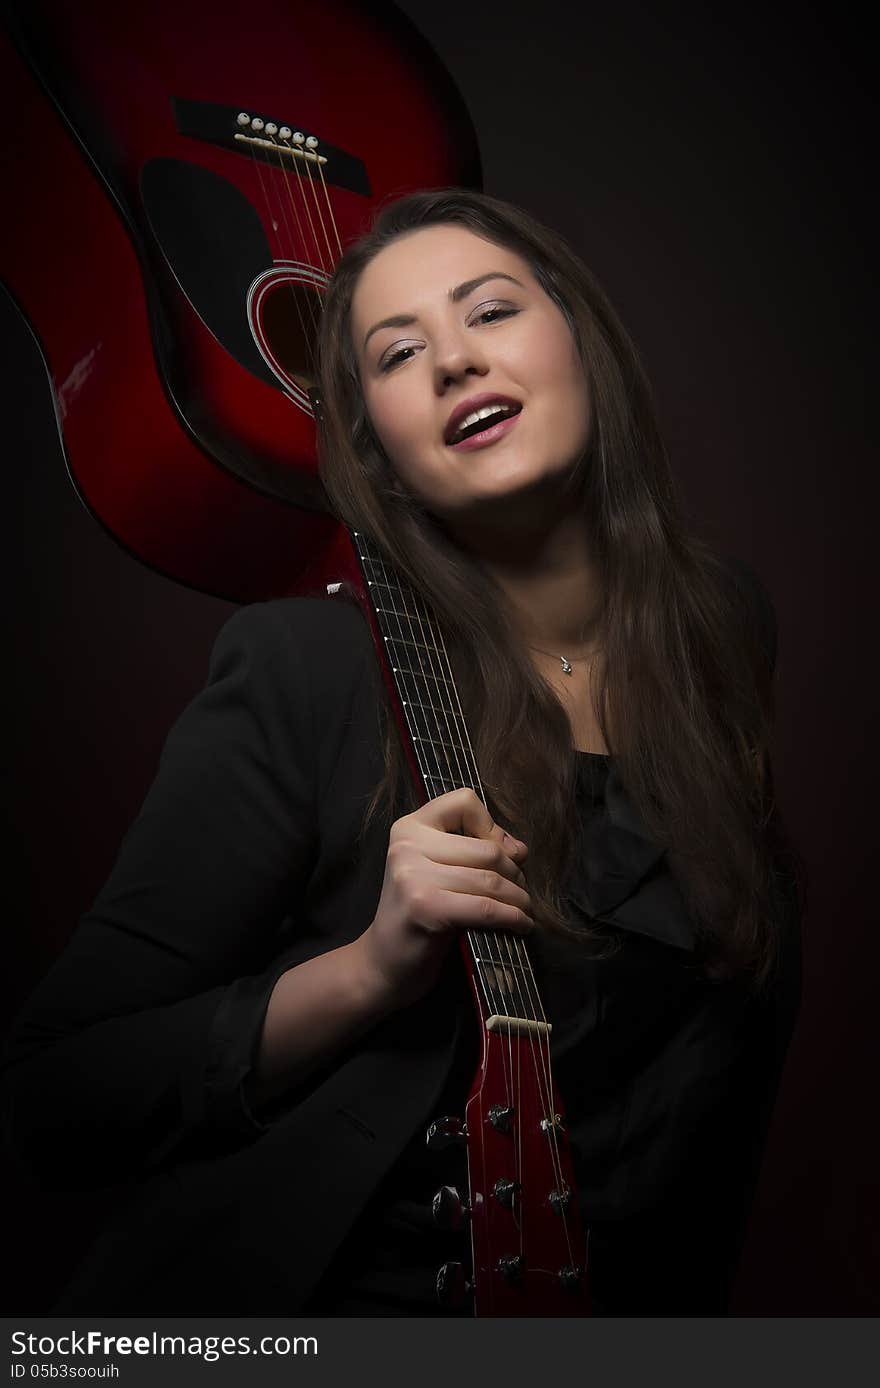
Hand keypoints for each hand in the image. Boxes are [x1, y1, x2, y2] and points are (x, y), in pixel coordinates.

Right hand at [355, 787, 531, 1010]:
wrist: (383, 963)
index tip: (498, 855)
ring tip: (523, 911)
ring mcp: (412, 876)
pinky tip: (520, 926)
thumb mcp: (439, 871)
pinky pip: (486, 907)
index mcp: (409, 827)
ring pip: (490, 879)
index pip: (464, 802)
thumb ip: (474, 851)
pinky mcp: (425, 907)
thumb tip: (520, 849)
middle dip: (514, 873)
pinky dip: (512, 918)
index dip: (491, 827)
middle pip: (487, 848)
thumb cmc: (418, 915)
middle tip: (520, 893)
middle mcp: (406, 845)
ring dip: (518, 898)